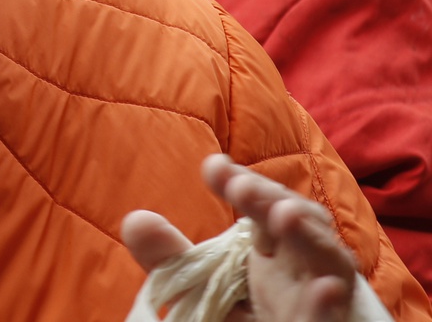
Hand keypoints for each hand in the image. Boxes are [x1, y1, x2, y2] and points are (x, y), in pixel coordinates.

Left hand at [122, 155, 360, 321]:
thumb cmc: (258, 320)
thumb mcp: (207, 294)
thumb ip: (173, 262)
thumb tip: (136, 221)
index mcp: (278, 254)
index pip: (264, 210)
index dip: (245, 186)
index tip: (213, 167)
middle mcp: (308, 270)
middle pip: (301, 224)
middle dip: (271, 199)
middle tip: (237, 185)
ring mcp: (328, 301)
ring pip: (331, 261)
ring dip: (311, 236)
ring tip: (283, 216)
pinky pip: (337, 318)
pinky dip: (330, 306)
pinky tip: (325, 289)